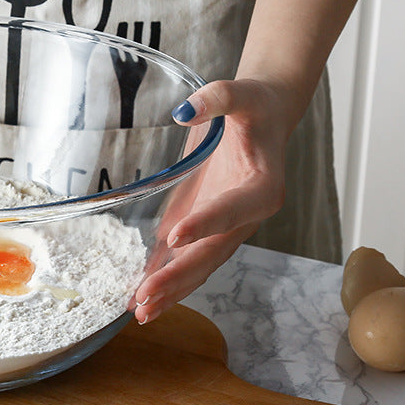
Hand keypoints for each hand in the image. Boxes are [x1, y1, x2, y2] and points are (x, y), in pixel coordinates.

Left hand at [131, 78, 288, 323]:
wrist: (263, 118)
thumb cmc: (254, 107)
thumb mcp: (241, 93)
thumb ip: (218, 99)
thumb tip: (183, 111)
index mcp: (261, 189)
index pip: (231, 210)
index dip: (205, 224)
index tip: (176, 236)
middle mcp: (245, 218)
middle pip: (212, 253)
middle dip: (179, 276)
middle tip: (146, 296)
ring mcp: (226, 228)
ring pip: (200, 266)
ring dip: (172, 289)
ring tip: (141, 311)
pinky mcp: (207, 229)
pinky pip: (188, 259)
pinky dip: (167, 278)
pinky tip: (142, 297)